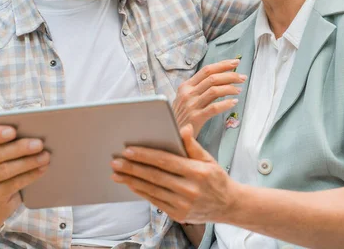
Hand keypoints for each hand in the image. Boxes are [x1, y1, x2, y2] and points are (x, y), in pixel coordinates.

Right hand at [0, 126, 49, 215]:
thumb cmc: (2, 160)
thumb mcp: (2, 146)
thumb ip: (11, 137)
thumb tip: (34, 127)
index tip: (13, 131)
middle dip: (20, 148)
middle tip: (39, 144)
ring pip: (5, 170)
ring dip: (28, 162)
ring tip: (45, 156)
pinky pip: (12, 184)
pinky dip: (29, 175)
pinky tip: (42, 169)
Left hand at [111, 125, 237, 223]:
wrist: (229, 205)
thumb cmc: (216, 178)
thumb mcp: (209, 159)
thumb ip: (193, 145)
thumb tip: (183, 128)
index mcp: (197, 172)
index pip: (165, 161)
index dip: (145, 155)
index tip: (128, 150)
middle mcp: (190, 189)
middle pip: (155, 176)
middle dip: (132, 168)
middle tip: (115, 161)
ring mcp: (183, 204)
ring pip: (152, 190)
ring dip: (132, 181)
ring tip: (117, 173)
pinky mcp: (179, 215)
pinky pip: (155, 201)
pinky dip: (141, 192)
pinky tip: (131, 184)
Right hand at [174, 59, 246, 135]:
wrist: (169, 134)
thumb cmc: (180, 116)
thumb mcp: (184, 99)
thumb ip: (198, 89)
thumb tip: (220, 79)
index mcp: (186, 86)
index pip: (206, 70)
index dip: (222, 65)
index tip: (235, 63)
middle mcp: (188, 93)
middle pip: (212, 78)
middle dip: (230, 75)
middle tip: (242, 77)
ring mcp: (191, 105)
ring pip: (214, 90)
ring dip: (230, 88)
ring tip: (239, 89)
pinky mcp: (195, 118)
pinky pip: (214, 108)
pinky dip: (225, 104)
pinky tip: (234, 102)